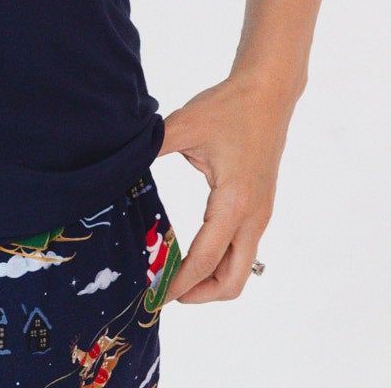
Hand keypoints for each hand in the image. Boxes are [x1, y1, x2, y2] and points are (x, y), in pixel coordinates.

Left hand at [153, 70, 296, 302]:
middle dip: (200, 294)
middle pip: (233, 281)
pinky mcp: (260, 207)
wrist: (268, 93)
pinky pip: (243, 248)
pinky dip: (221, 261)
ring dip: (212, 280)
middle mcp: (253, 217)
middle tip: (164, 292)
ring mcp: (261, 215)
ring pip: (241, 268)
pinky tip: (195, 250)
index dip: (179, 284)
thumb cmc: (228, 107)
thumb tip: (122, 162)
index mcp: (234, 203)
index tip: (155, 296)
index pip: (206, 261)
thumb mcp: (184, 125)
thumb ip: (153, 147)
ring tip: (176, 277)